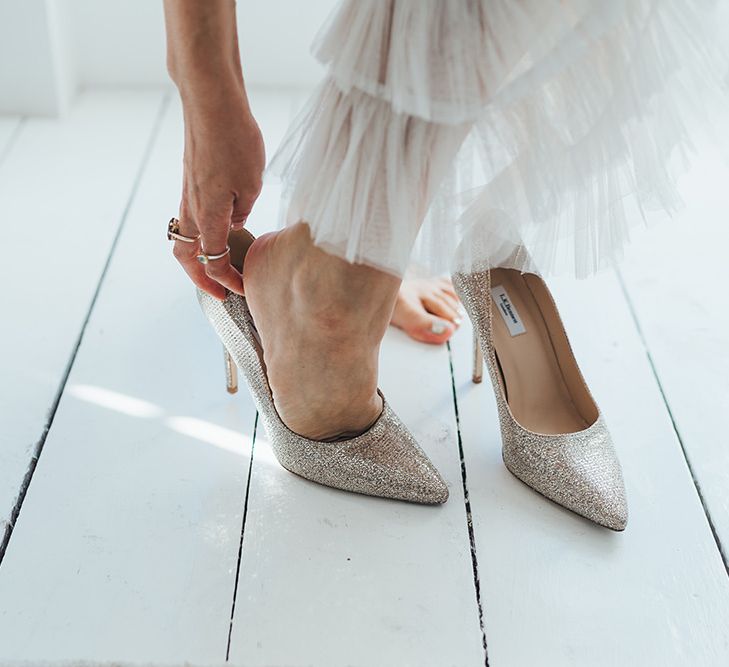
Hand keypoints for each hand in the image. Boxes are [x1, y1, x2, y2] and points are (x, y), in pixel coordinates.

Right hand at [173, 85, 264, 299]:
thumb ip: (243, 210)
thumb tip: (236, 223)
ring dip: (199, 258)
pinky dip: (201, 236)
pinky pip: (191, 218)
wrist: (210, 100)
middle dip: (202, 279)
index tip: (244, 290)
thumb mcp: (252, 183)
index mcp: (207, 215)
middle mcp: (191, 208)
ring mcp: (188, 194)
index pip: (213, 260)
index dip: (228, 280)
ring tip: (219, 268)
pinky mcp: (191, 180)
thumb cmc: (234, 139)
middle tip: (221, 292)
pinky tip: (221, 233)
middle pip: (186, 256)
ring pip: (185, 237)